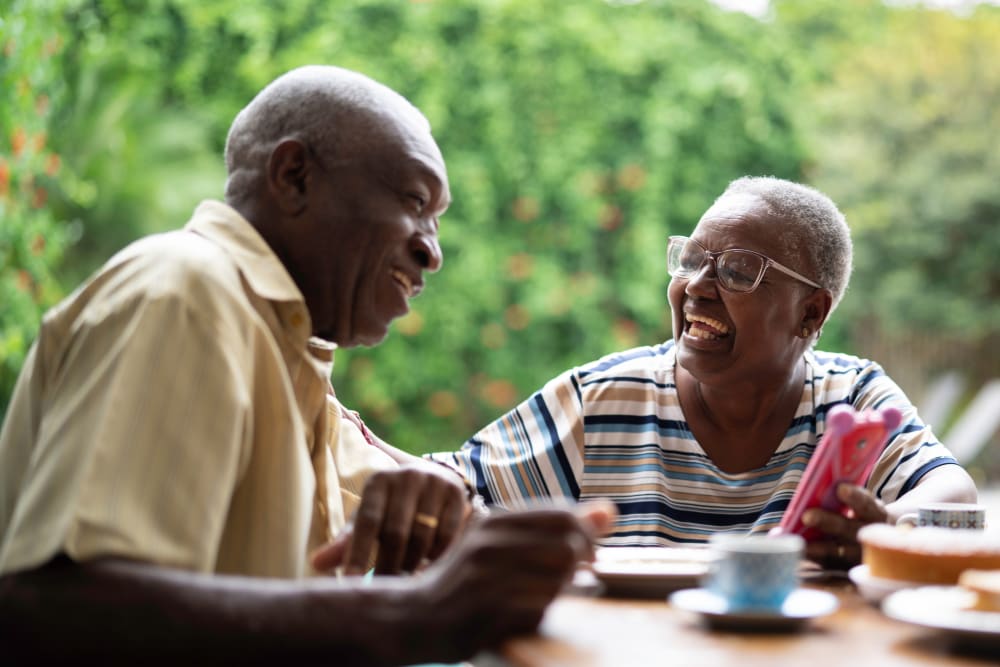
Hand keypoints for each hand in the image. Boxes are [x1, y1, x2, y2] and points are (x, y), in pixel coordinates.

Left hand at [311, 463, 469, 574]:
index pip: (366, 522)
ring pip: (423, 538)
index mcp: (379, 481)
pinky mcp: (457, 493)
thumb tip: (317, 564)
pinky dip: (437, 556)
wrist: (435, 478)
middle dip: (388, 566)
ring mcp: (435, 483)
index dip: (357, 553)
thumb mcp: (369, 517)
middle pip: (395, 533)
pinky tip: (430, 565)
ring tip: (406, 580)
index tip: (350, 581)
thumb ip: (346, 542)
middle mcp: (407, 477)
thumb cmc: (392, 507)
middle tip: (385, 589)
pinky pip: (447, 536)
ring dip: (413, 564)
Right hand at [400, 500, 616, 661]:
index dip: (586, 536)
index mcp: (495, 520)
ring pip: (556, 581)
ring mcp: (488, 578)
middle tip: (575, 579)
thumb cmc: (466, 578)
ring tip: (544, 596)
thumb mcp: (501, 541)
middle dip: (580, 567)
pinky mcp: (487, 612)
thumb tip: (611, 511)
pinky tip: (525, 615)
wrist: (414, 616)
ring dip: (561, 593)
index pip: (562, 516)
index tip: (585, 556)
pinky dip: (541, 614)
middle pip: (566, 548)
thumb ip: (554, 525)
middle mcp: (491, 543)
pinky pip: (538, 610)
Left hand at [801, 483, 887, 567]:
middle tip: (806, 516)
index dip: (855, 497)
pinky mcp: (845, 568)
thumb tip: (817, 487)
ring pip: (837, 551)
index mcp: (876, 515)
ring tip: (797, 539)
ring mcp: (858, 555)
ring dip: (817, 546)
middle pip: (848, 529)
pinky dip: (811, 556)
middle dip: (826, 522)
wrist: (881, 545)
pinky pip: (826, 564)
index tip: (840, 488)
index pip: (867, 505)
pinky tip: (797, 550)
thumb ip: (845, 497)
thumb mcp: (862, 505)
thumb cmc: (861, 516)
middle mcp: (869, 536)